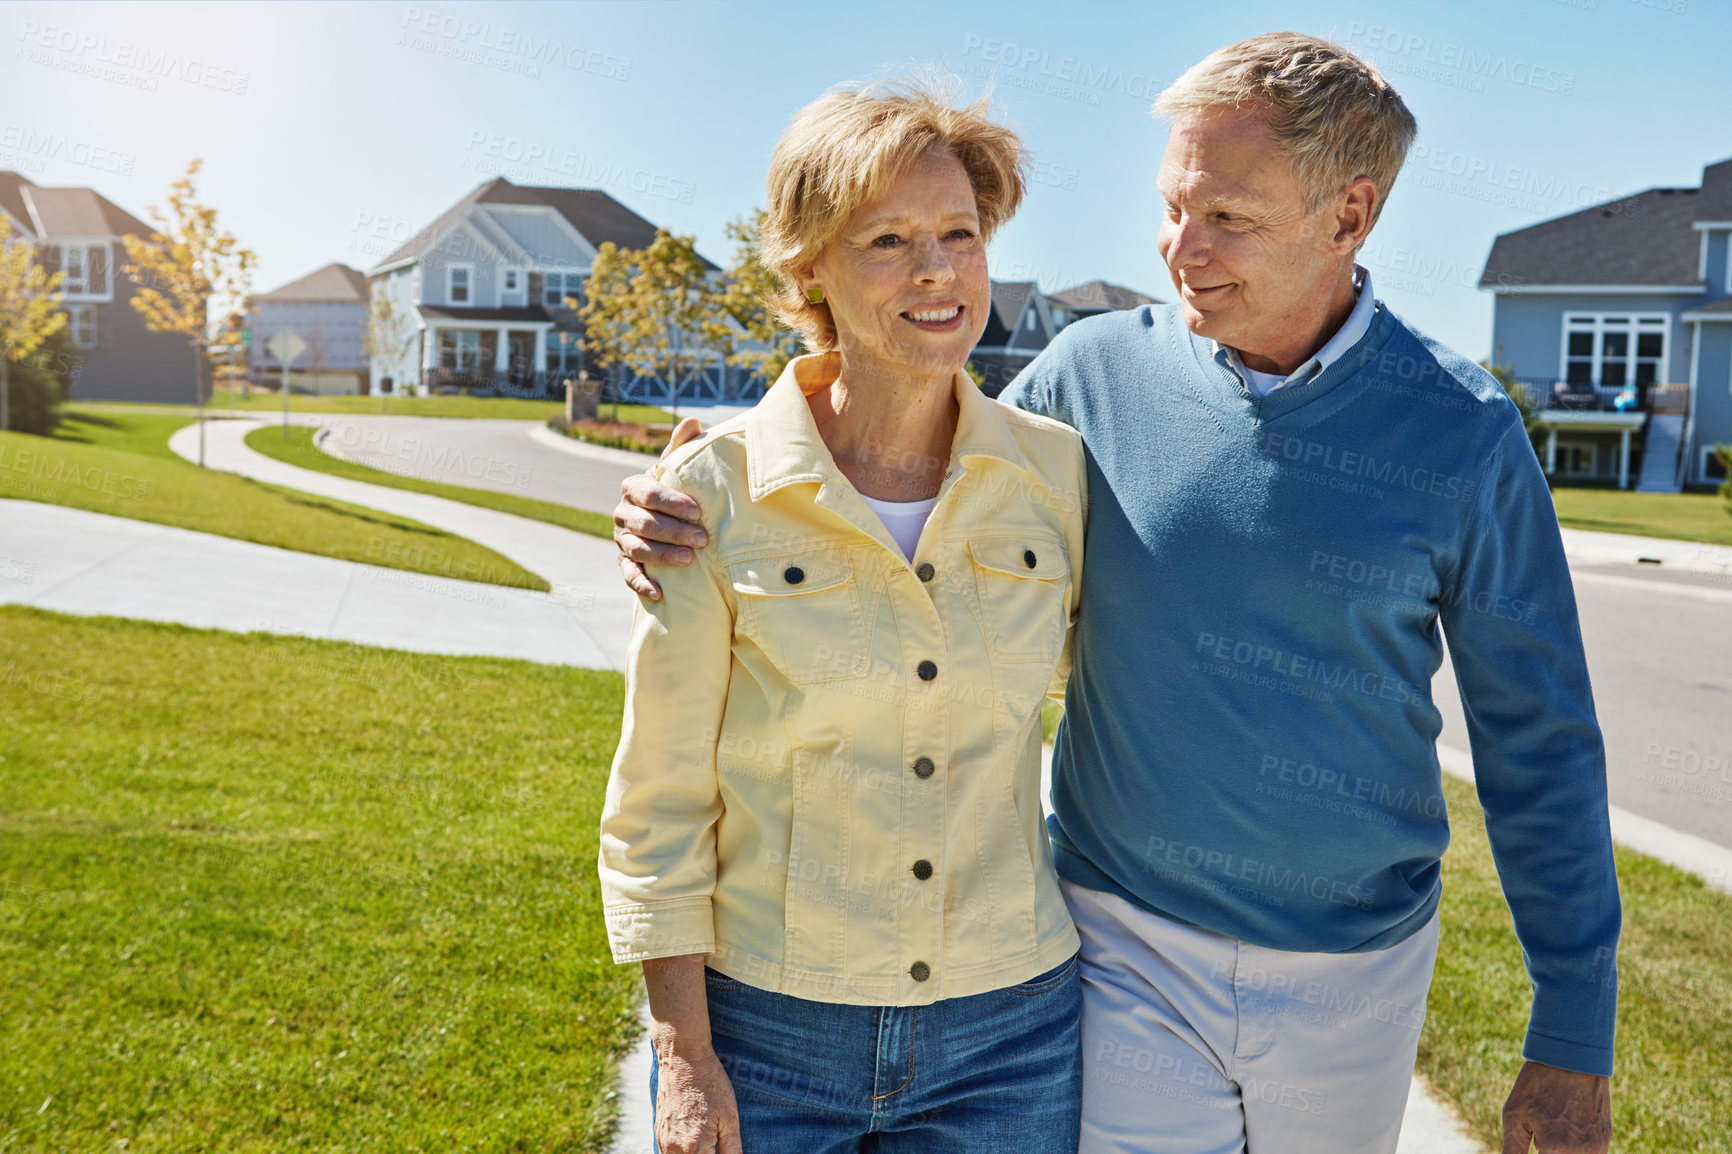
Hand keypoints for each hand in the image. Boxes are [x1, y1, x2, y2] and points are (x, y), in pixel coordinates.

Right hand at [614, 417, 706, 599]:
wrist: (658, 517)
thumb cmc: (672, 490)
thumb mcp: (674, 469)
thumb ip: (681, 447)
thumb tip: (693, 420)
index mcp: (633, 487)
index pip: (650, 494)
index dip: (673, 502)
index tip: (697, 511)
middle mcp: (622, 512)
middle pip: (644, 523)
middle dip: (674, 531)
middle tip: (703, 538)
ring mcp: (621, 538)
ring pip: (637, 548)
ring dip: (662, 555)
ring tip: (688, 560)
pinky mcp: (623, 561)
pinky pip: (628, 574)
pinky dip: (641, 584)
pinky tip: (659, 593)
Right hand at [655, 1044, 742, 1153]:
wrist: (683, 1059)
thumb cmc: (710, 1084)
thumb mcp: (729, 1117)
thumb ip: (732, 1149)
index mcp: (695, 1147)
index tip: (723, 1149)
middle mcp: (674, 1149)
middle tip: (717, 1146)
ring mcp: (664, 1141)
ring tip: (707, 1146)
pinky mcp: (658, 1133)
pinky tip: (693, 1144)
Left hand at [1501, 1061, 1610, 1152]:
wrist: (1572, 1056)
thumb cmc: (1538, 1084)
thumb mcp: (1515, 1115)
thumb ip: (1513, 1150)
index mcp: (1558, 1148)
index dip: (1537, 1150)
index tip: (1534, 1139)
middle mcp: (1584, 1152)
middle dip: (1547, 1150)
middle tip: (1540, 1131)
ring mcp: (1599, 1147)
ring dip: (1559, 1151)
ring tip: (1552, 1125)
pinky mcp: (1606, 1139)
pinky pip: (1589, 1153)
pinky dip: (1574, 1148)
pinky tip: (1564, 1125)